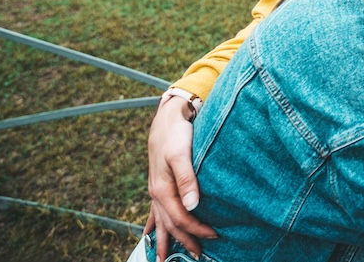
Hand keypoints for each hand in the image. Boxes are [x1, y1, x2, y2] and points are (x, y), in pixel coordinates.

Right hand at [147, 97, 214, 260]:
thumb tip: (193, 207)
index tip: (214, 236)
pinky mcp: (159, 182)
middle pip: (170, 224)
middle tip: (198, 255)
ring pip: (160, 220)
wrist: (166, 116)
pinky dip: (153, 224)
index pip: (181, 218)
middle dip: (184, 241)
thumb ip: (187, 180)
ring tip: (163, 258)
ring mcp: (155, 189)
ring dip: (165, 239)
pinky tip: (149, 233)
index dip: (197, 229)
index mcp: (162, 189)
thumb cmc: (176, 133)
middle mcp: (156, 193)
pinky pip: (154, 210)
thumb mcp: (181, 154)